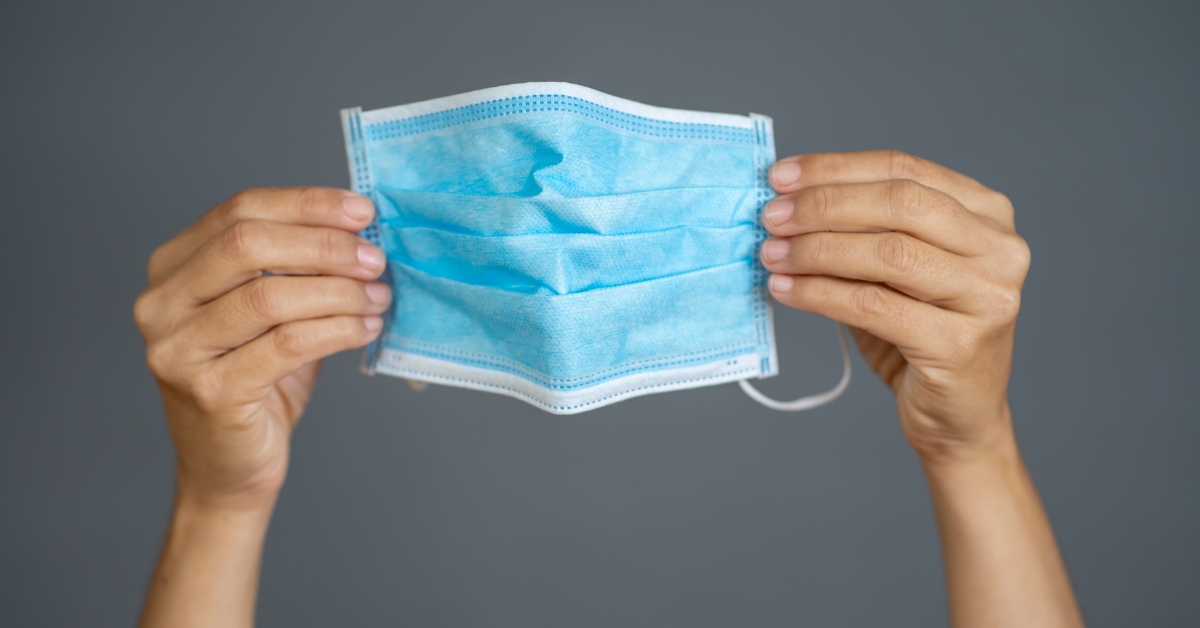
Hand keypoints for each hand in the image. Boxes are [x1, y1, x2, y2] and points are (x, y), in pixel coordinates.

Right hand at [133, 188, 389, 509]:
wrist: (230, 470)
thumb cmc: (257, 384)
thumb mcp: (271, 313)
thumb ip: (297, 268)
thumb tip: (361, 229)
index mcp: (172, 268)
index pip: (239, 211)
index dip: (306, 204)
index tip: (362, 211)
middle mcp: (161, 304)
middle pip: (248, 245)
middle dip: (324, 245)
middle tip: (374, 258)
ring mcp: (178, 350)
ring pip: (269, 296)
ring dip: (338, 291)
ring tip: (378, 297)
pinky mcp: (210, 391)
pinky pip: (287, 344)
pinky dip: (337, 330)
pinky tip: (366, 328)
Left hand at [761, 151, 1029, 461]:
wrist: (957, 417)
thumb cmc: (920, 336)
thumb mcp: (896, 271)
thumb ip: (862, 231)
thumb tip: (786, 202)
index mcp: (988, 214)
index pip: (904, 169)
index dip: (836, 169)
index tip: (780, 177)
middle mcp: (1000, 249)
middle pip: (900, 203)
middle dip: (824, 205)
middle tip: (771, 217)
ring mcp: (988, 297)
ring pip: (888, 253)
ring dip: (816, 250)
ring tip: (771, 255)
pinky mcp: (961, 344)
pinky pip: (875, 306)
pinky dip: (820, 295)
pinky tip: (786, 291)